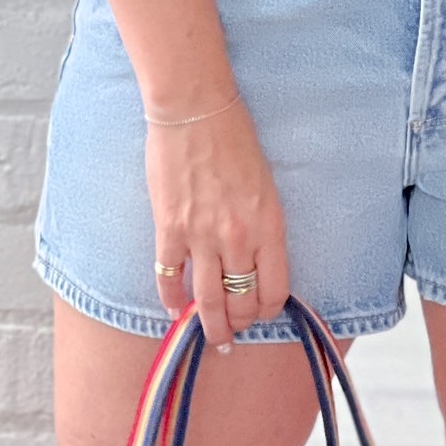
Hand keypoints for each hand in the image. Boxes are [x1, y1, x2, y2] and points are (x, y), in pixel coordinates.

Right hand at [145, 94, 290, 350]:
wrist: (195, 109)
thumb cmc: (235, 137)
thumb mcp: (265, 183)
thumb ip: (262, 224)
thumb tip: (255, 259)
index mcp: (269, 224)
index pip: (275, 290)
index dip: (269, 310)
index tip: (262, 312)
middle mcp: (238, 237)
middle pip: (241, 302)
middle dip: (239, 323)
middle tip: (234, 332)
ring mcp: (201, 235)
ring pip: (207, 301)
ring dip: (209, 325)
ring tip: (210, 336)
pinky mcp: (169, 228)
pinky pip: (169, 277)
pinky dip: (170, 299)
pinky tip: (173, 309)